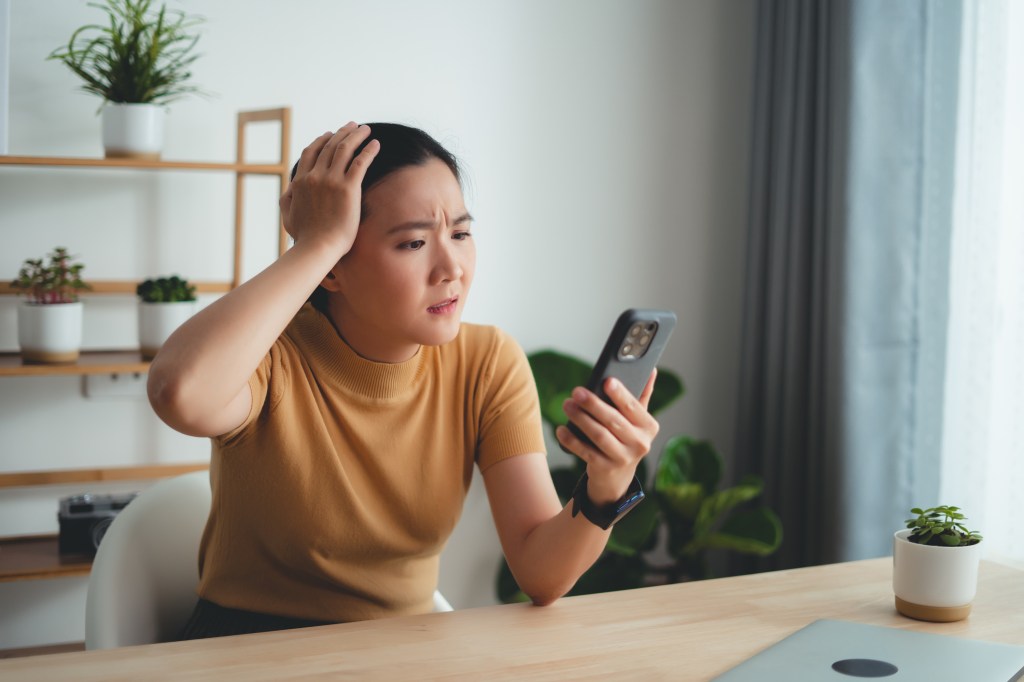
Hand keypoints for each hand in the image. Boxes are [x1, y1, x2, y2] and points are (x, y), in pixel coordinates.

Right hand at [279, 122, 379, 257]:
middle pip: (329, 146)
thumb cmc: (305, 237)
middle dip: (342, 132)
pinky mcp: (349, 188)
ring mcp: (331, 181)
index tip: (331, 134)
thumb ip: (287, 199)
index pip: (311, 152)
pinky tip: (376, 144)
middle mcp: (314, 176)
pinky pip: (361, 162)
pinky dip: (368, 150)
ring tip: (365, 129)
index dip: (322, 140)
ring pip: (345, 149)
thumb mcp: (288, 215)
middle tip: (353, 126)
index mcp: (300, 181)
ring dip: (356, 136)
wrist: (317, 248)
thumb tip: (289, 188)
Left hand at [556, 371, 659, 505]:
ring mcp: (623, 458)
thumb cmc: (625, 438)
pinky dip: (572, 440)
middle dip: (593, 404)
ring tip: (567, 405)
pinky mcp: (605, 469)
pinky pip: (585, 451)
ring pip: (599, 435)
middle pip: (613, 420)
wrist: (617, 476)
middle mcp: (640, 444)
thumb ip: (642, 395)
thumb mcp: (637, 420)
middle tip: (576, 392)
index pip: (634, 407)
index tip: (607, 381)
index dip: (620, 394)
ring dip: (580, 419)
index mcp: (649, 427)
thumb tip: (651, 369)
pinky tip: (561, 429)